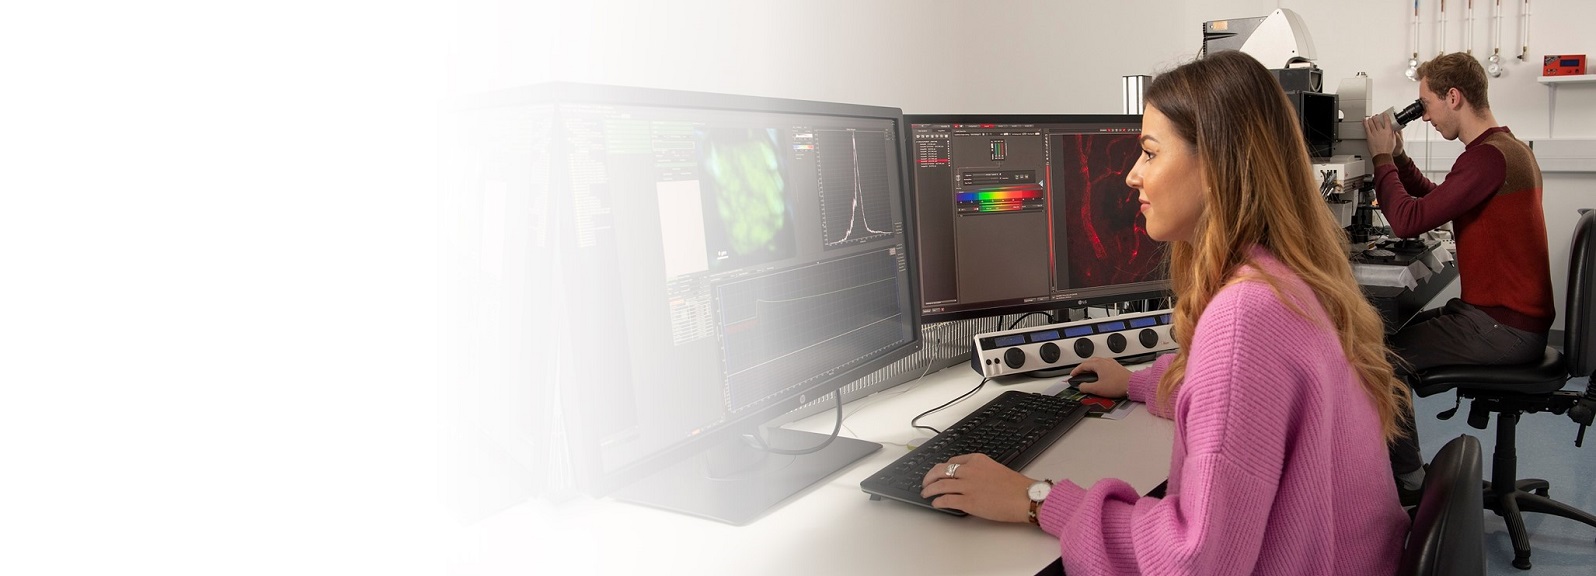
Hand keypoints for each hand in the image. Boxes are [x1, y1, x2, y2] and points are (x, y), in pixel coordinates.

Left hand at [920, 453, 1034, 522]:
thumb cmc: (1015, 486)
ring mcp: (967, 486)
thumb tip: (968, 479)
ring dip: (929, 489)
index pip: (952, 461)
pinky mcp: (967, 502)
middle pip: (941, 470)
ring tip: (925, 493)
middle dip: (929, 476)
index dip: (942, 468)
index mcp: (977, 460)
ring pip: (940, 485)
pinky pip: (946, 500)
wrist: (1024, 497)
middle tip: (925, 482)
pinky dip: (937, 501)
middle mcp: (969, 471)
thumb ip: (980, 471)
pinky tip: (935, 503)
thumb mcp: (995, 469)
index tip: (939, 472)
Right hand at [1070, 358, 1130, 397]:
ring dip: (1090, 366)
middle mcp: (1105, 361)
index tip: (1072, 375)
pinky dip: (1098, 367)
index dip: (1076, 370)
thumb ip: (1086, 387)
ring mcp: (1111, 363)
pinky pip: (1104, 364)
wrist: (1132, 385)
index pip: (1083, 365)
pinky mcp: (1116, 366)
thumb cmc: (1117, 385)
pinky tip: (1100, 373)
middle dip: (1083, 367)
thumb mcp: (1097, 389)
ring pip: (1097, 361)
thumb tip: (1080, 387)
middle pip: (1090, 361)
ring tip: (1088, 373)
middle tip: (1079, 373)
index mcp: (1098, 364)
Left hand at [1362, 113, 1403, 156]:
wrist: (1382, 155)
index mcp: (1388, 131)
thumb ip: (1393, 134)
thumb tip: (1393, 130)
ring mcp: (1375, 133)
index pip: (1387, 121)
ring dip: (1370, 119)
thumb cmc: (1387, 150)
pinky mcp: (1369, 136)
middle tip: (1375, 116)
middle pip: (1377, 121)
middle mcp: (1381, 131)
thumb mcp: (1394, 140)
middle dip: (1376, 117)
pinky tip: (1364, 121)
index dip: (1385, 116)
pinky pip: (1366, 128)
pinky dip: (1365, 123)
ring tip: (1370, 118)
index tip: (1384, 114)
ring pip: (1371, 123)